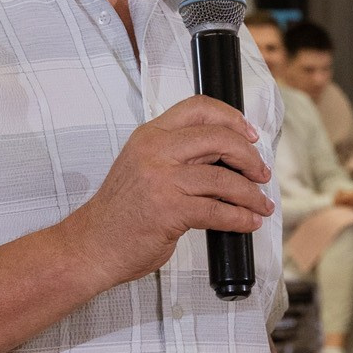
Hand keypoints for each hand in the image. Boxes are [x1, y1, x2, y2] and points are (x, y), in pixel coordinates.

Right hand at [76, 99, 273, 289]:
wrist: (91, 244)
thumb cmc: (120, 212)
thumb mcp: (142, 167)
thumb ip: (177, 156)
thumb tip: (227, 158)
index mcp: (149, 136)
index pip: (198, 108)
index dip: (231, 118)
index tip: (249, 134)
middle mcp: (155, 152)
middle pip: (219, 139)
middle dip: (249, 157)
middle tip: (260, 173)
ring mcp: (162, 180)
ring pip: (224, 179)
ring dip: (251, 194)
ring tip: (261, 204)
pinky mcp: (170, 210)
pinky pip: (218, 211)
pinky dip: (240, 217)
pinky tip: (248, 222)